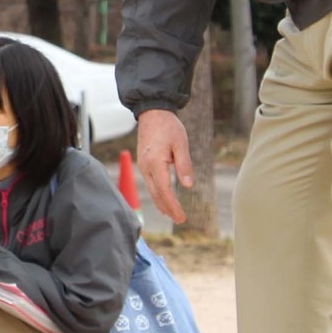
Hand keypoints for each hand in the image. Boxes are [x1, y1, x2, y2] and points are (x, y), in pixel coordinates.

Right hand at [136, 108, 191, 225]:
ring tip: (171, 213)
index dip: (173, 206)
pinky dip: (157, 194)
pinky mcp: (143, 163)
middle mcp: (146, 167)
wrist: (152, 112)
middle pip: (156, 194)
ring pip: (152, 190)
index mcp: (156, 163)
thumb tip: (188, 186)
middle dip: (168, 209)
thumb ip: (184, 165)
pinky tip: (163, 198)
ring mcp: (142, 165)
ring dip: (161, 203)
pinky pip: (150, 183)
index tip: (181, 217)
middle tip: (180, 220)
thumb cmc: (168, 126)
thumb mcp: (181, 143)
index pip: (165, 191)